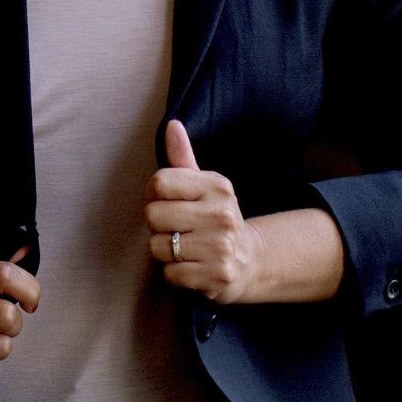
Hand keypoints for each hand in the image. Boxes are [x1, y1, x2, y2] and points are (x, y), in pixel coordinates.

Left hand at [146, 120, 256, 304]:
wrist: (248, 260)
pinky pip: (169, 273)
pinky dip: (175, 273)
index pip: (159, 183)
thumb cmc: (214, 217)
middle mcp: (222, 215)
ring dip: (165, 251)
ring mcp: (220, 247)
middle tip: (179, 228)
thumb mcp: (203, 184)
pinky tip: (192, 265)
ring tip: (186, 248)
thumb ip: (183, 157)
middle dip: (159, 225)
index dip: (154, 194)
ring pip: (157, 247)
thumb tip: (171, 125)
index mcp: (217, 186)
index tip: (168, 201)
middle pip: (153, 216)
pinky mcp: (216, 276)